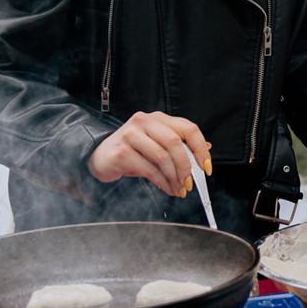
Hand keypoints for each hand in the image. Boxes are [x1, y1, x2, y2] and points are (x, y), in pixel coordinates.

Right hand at [87, 111, 212, 198]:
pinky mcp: (122, 151)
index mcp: (158, 118)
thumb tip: (206, 148)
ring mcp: (131, 134)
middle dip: (186, 167)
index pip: (188, 128)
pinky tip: (166, 188)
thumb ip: (179, 145)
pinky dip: (162, 182)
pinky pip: (149, 169)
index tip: (206, 167)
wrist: (99, 157)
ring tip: (178, 189)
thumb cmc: (131, 151)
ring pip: (163, 157)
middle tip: (189, 183)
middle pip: (175, 143)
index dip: (201, 149)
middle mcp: (145, 121)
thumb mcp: (156, 145)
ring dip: (174, 178)